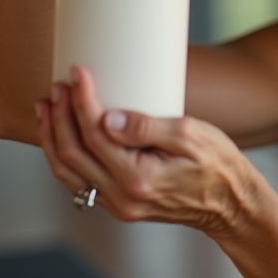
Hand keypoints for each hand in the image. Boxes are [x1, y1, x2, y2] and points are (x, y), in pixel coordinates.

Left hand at [36, 65, 261, 238]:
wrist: (229, 203)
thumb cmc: (217, 165)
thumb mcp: (191, 135)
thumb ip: (147, 127)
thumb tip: (108, 118)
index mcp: (138, 177)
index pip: (95, 134)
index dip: (82, 100)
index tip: (78, 74)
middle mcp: (121, 196)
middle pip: (72, 153)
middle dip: (59, 115)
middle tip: (58, 86)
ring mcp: (117, 204)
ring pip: (67, 171)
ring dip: (52, 136)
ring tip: (48, 107)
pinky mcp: (119, 203)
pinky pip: (78, 180)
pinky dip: (64, 155)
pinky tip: (63, 135)